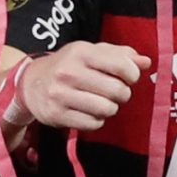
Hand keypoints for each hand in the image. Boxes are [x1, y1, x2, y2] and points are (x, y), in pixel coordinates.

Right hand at [18, 42, 148, 132]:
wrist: (30, 83)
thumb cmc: (69, 65)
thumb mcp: (93, 52)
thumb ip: (121, 55)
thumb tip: (146, 62)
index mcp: (81, 52)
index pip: (122, 66)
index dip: (133, 74)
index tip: (129, 77)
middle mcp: (68, 72)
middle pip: (117, 90)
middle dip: (123, 93)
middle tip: (116, 92)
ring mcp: (60, 95)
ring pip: (106, 109)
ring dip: (111, 108)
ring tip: (103, 102)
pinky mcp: (55, 115)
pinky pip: (92, 124)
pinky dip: (97, 120)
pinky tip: (90, 112)